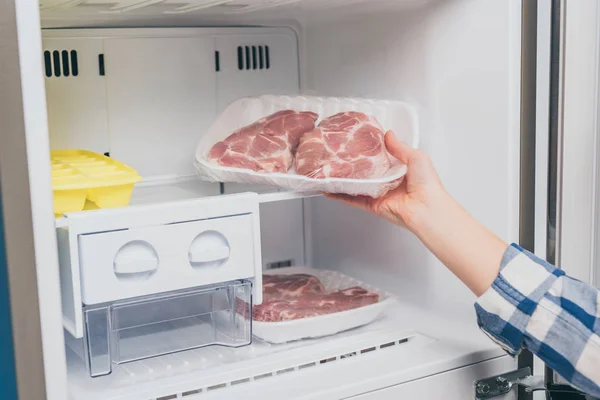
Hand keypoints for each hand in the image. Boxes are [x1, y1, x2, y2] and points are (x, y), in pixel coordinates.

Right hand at [325, 132, 506, 295]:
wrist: (425, 207)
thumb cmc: (426, 183)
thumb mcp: (415, 156)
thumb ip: (399, 146)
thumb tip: (388, 134)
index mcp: (399, 169)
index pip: (380, 156)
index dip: (369, 148)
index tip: (357, 139)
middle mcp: (387, 181)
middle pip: (365, 170)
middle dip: (353, 163)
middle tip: (338, 152)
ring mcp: (378, 193)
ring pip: (356, 184)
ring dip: (343, 178)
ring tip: (328, 169)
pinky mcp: (371, 205)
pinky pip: (352, 199)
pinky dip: (339, 194)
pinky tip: (328, 189)